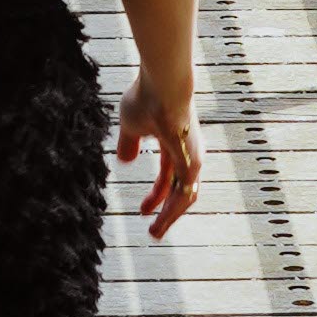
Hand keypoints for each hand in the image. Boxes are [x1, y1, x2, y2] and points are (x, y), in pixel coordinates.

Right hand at [116, 69, 201, 239]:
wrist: (161, 83)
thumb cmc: (146, 97)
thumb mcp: (130, 124)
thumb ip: (128, 144)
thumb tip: (124, 162)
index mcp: (174, 143)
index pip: (168, 175)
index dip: (157, 195)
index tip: (143, 211)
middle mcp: (188, 152)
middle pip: (180, 190)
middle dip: (166, 211)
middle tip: (154, 230)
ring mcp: (192, 157)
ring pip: (185, 196)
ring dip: (170, 217)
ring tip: (155, 233)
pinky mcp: (191, 162)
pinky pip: (185, 194)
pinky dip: (173, 211)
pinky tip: (160, 222)